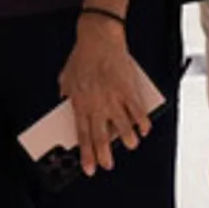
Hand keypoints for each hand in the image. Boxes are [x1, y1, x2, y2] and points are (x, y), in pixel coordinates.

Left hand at [58, 15, 153, 176]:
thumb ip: (66, 94)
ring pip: (121, 125)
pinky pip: (137, 110)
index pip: (82, 135)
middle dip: (104, 154)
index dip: (86, 154)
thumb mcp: (65, 78)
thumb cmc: (81, 57)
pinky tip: (144, 129)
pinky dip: (141, 121)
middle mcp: (96, 105)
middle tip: (107, 165)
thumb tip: (64, 102)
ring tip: (130, 146)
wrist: (99, 39)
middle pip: (100, 135)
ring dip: (127, 138)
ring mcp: (113, 98)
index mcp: (79, 104)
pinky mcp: (128, 89)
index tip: (88, 168)